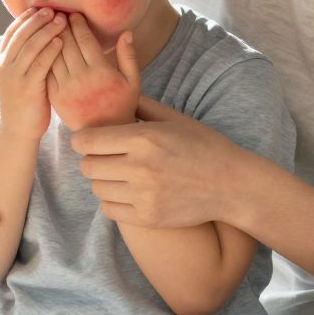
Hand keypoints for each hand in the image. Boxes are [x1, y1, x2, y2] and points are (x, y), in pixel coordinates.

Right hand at [0, 7, 66, 136]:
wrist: (15, 131)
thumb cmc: (23, 102)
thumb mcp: (19, 76)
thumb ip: (25, 58)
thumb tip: (39, 37)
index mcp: (1, 61)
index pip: (11, 32)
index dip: (26, 18)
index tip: (40, 8)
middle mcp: (4, 66)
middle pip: (21, 35)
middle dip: (37, 20)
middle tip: (54, 9)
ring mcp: (14, 77)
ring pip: (30, 46)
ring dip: (46, 30)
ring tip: (61, 20)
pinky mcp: (27, 88)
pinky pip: (39, 64)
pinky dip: (50, 50)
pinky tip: (62, 41)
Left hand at [49, 23, 139, 130]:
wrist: (103, 134)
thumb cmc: (121, 104)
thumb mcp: (132, 82)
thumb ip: (129, 56)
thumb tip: (127, 32)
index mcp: (101, 71)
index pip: (85, 39)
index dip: (77, 23)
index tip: (73, 14)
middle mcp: (82, 78)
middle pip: (66, 44)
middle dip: (61, 26)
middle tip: (57, 14)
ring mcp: (66, 88)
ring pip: (54, 55)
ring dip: (49, 38)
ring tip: (47, 26)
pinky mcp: (55, 97)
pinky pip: (46, 71)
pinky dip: (44, 56)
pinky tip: (43, 47)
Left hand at [72, 97, 250, 228]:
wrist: (232, 185)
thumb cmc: (204, 146)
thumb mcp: (175, 118)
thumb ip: (140, 106)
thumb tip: (112, 97)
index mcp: (144, 137)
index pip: (87, 141)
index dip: (82, 140)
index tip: (88, 140)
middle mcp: (140, 167)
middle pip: (88, 166)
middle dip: (92, 159)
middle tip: (106, 157)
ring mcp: (144, 195)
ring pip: (97, 189)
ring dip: (103, 181)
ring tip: (119, 175)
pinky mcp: (148, 218)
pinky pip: (109, 210)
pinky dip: (113, 201)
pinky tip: (128, 193)